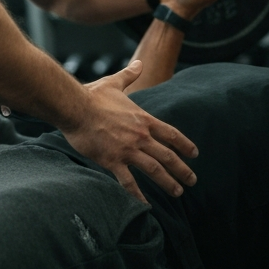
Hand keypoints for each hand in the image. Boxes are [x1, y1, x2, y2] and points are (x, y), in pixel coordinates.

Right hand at [63, 59, 198, 203]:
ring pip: (154, 169)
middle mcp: (140, 135)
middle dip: (182, 169)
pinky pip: (129, 182)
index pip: (171, 134)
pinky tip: (146, 205)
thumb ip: (129, 75)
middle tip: (192, 181)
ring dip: (168, 182)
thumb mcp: (115, 83)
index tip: (194, 154)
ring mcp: (127, 149)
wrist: (74, 106)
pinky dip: (138, 195)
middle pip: (167, 155)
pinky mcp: (112, 161)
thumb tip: (139, 63)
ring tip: (178, 192)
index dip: (185, 145)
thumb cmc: (92, 95)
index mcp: (143, 119)